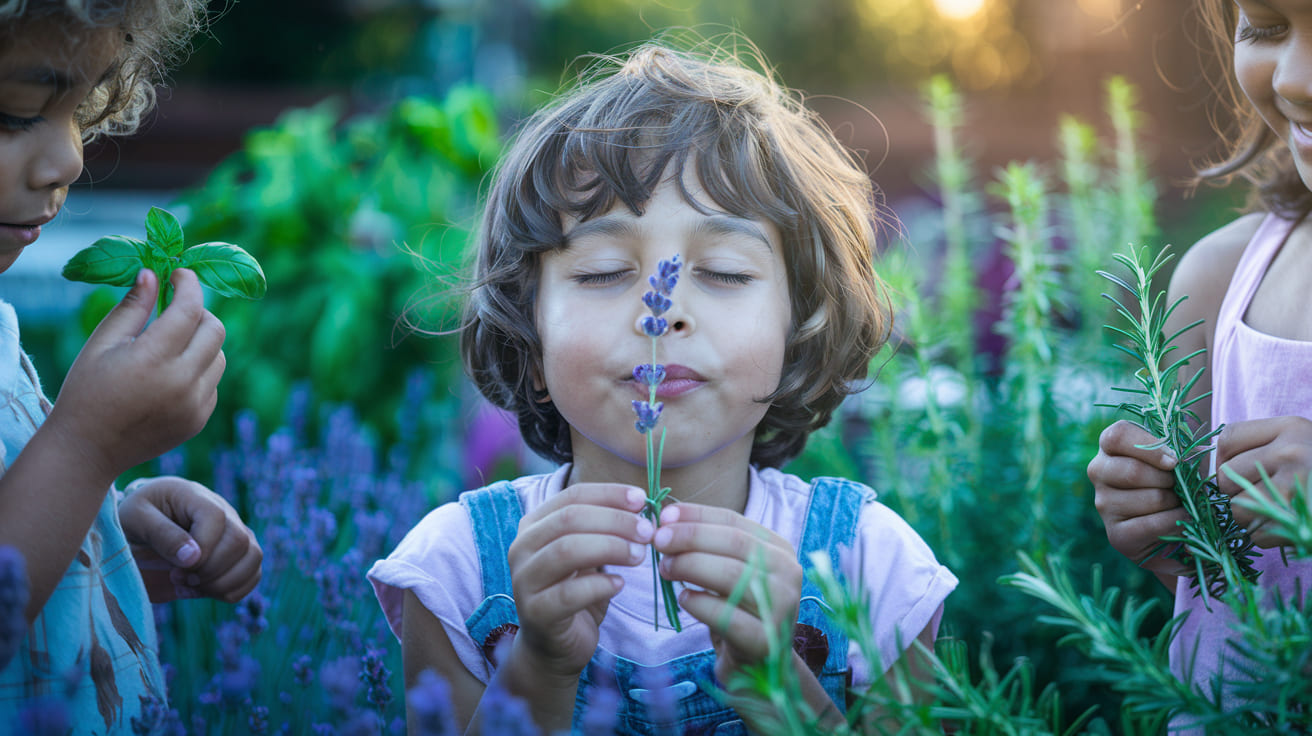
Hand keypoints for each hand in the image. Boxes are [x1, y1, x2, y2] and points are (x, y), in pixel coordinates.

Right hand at [46, 269, 224, 481]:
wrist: (87, 450)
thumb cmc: (87, 390)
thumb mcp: (102, 343)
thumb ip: (132, 307)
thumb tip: (153, 274)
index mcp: (154, 359)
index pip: (190, 309)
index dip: (189, 285)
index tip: (180, 274)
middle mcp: (182, 383)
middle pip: (215, 330)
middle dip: (199, 312)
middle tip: (175, 310)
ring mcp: (195, 405)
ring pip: (219, 357)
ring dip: (201, 342)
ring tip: (169, 345)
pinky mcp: (199, 420)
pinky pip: (212, 383)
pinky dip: (199, 370)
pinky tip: (169, 375)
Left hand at [119, 476, 261, 603]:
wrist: (138, 531)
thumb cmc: (133, 521)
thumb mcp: (134, 520)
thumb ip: (161, 534)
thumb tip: (194, 558)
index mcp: (195, 497)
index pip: (217, 518)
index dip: (202, 550)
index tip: (174, 569)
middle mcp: (224, 511)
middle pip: (241, 540)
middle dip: (210, 571)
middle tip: (177, 577)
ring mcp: (235, 532)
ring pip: (254, 557)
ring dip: (223, 583)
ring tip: (191, 586)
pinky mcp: (237, 556)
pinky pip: (254, 575)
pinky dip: (231, 591)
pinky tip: (202, 591)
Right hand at [506, 483, 651, 679]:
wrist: (553, 646)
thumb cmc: (576, 592)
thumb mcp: (589, 554)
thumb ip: (605, 529)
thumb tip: (644, 507)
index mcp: (534, 525)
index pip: (572, 496)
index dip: (609, 495)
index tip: (642, 500)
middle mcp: (522, 548)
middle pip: (570, 519)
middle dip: (615, 521)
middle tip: (648, 532)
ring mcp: (524, 581)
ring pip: (567, 550)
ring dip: (611, 548)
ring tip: (639, 556)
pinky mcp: (535, 612)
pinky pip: (570, 593)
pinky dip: (600, 585)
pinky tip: (619, 584)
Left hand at [652, 503, 802, 681]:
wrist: (757, 665)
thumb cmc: (737, 610)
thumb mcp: (729, 570)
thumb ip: (707, 545)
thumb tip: (666, 520)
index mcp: (778, 548)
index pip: (734, 521)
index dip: (696, 516)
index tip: (662, 516)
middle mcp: (787, 573)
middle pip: (734, 543)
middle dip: (690, 538)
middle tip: (658, 542)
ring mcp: (781, 607)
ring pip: (731, 575)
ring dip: (690, 566)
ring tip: (665, 570)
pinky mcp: (766, 640)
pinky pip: (727, 615)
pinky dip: (699, 603)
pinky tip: (683, 599)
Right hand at [1088, 420, 1188, 576]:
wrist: (1174, 529)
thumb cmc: (1176, 484)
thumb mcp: (1180, 461)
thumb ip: (1184, 452)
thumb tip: (1190, 454)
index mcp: (1111, 448)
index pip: (1117, 436)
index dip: (1149, 447)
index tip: (1173, 461)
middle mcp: (1099, 472)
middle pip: (1132, 471)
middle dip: (1167, 480)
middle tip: (1177, 486)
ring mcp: (1103, 504)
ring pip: (1149, 498)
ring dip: (1174, 502)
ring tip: (1177, 504)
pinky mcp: (1116, 535)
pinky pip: (1153, 525)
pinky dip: (1176, 522)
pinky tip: (1180, 521)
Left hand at [1215, 416, 1311, 547]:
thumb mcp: (1303, 443)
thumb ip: (1263, 445)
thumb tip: (1213, 464)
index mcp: (1292, 427)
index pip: (1227, 438)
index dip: (1227, 458)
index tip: (1244, 469)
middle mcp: (1291, 453)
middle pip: (1224, 478)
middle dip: (1238, 492)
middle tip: (1268, 494)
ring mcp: (1294, 488)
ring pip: (1236, 509)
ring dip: (1252, 517)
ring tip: (1282, 509)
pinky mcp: (1296, 521)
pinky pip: (1256, 534)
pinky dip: (1269, 536)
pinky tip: (1292, 524)